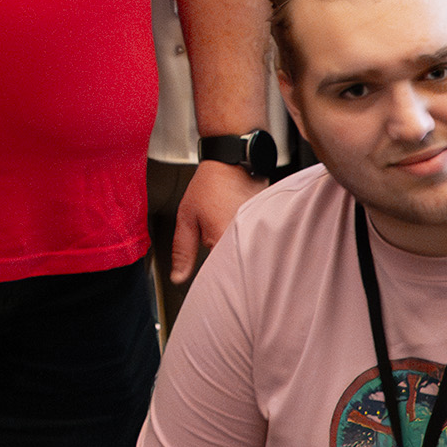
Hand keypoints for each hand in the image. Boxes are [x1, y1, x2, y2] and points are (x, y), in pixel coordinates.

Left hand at [172, 151, 259, 282]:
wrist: (234, 158)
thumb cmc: (210, 183)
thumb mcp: (187, 217)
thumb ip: (182, 250)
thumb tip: (179, 277)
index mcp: (223, 239)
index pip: (221, 276)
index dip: (215, 282)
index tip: (211, 288)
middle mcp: (246, 238)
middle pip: (237, 268)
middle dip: (227, 270)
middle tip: (222, 261)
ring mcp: (259, 231)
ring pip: (248, 256)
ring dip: (240, 255)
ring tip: (233, 242)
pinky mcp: (268, 224)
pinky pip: (258, 243)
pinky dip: (250, 243)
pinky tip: (244, 234)